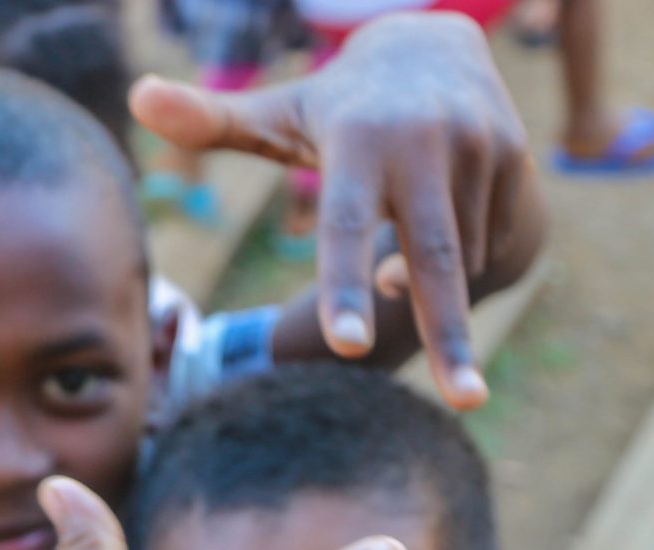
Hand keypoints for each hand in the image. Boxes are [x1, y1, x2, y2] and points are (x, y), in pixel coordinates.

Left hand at [130, 11, 535, 408]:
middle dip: (449, 336)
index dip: (343, 286)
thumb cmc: (341, 105)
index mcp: (356, 137)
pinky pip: (490, 244)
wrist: (439, 43)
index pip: (344, 223)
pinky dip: (467, 259)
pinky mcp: (517, 159)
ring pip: (459, 259)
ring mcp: (478, 147)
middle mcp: (422, 141)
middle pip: (433, 260)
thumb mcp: (281, 112)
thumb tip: (137, 96)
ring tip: (409, 239)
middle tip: (465, 402)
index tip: (344, 348)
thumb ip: (212, 120)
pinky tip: (447, 214)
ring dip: (436, 281)